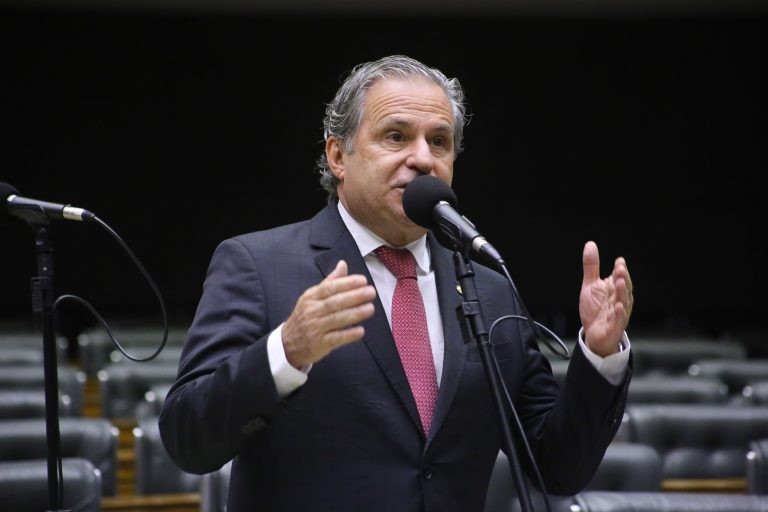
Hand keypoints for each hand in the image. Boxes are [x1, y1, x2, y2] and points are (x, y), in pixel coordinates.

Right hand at [282, 260, 376, 367]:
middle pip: (334, 302)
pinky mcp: (319, 344)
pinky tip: (361, 330)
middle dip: (354, 297)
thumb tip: (343, 264)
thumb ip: (330, 281)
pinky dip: (348, 335)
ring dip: (355, 314)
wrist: (289, 342)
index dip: (346, 283)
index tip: (363, 280)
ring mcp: (315, 328)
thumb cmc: (305, 316)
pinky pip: (335, 338)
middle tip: (371, 292)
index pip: (330, 288)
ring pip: (336, 319)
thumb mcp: (313, 297)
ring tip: (370, 308)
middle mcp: (312, 311)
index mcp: (311, 297)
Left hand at [579, 241, 633, 356]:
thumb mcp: (590, 285)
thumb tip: (590, 244)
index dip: (620, 269)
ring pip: (623, 302)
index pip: (620, 276)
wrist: (593, 333)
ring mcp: (618, 313)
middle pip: (624, 288)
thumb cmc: (595, 309)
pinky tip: (619, 306)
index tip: (619, 261)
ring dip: (622, 293)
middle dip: (623, 279)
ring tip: (620, 283)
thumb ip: (591, 266)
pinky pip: (619, 319)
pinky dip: (619, 313)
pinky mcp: (615, 326)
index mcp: (615, 289)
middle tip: (620, 269)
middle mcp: (620, 300)